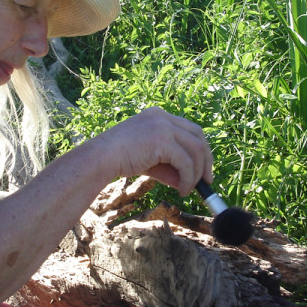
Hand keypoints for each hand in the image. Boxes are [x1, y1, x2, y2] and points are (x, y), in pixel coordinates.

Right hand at [95, 107, 212, 194]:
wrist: (100, 158)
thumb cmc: (119, 159)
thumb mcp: (149, 162)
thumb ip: (168, 168)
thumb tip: (186, 182)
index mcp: (158, 116)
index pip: (189, 130)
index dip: (199, 150)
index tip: (201, 169)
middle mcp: (163, 117)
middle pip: (198, 136)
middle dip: (205, 160)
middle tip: (206, 182)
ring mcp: (164, 126)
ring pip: (196, 149)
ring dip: (197, 173)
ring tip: (189, 189)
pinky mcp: (163, 139)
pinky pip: (186, 162)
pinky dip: (188, 178)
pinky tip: (182, 190)